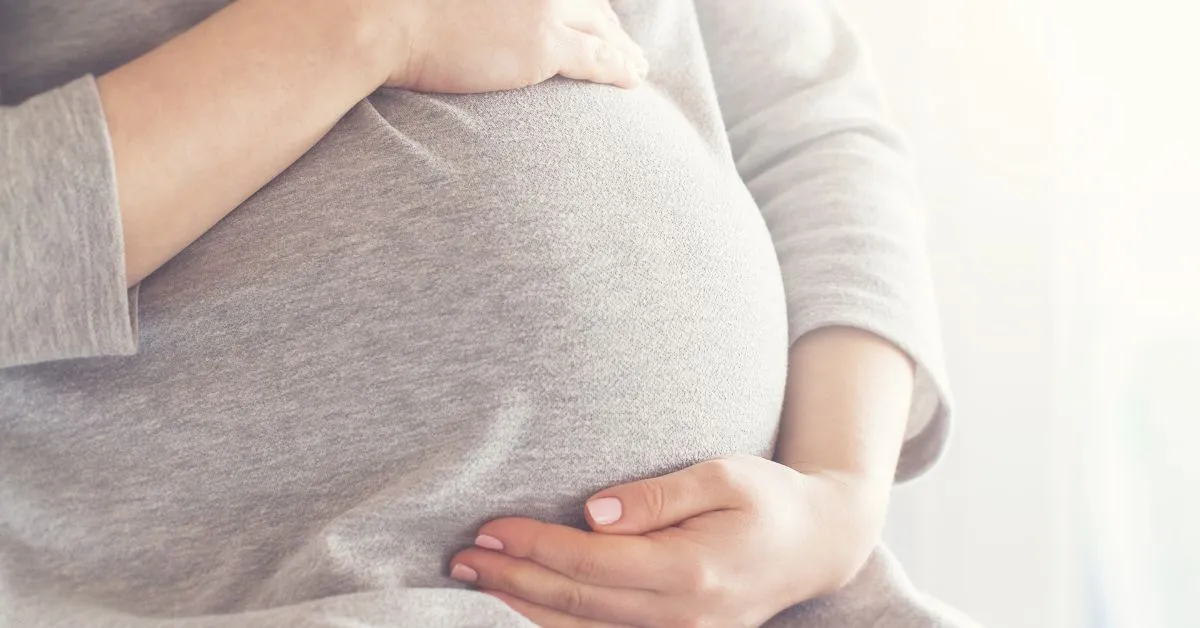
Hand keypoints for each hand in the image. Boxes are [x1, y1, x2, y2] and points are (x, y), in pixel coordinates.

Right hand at [380, 0, 647, 91]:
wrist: (384, 19)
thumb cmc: (394, 8)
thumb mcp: (444, 0)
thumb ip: (477, 6)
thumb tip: (479, 16)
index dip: (585, 5)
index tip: (598, 17)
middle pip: (588, 2)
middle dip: (610, 24)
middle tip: (625, 42)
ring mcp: (543, 7)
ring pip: (600, 28)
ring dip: (623, 47)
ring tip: (637, 66)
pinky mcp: (543, 44)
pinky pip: (596, 58)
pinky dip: (619, 67)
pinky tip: (633, 77)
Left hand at [449, 456, 886, 626]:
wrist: (816, 545)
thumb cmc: (768, 499)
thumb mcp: (723, 475)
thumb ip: (658, 495)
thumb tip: (593, 511)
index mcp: (691, 570)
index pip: (593, 563)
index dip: (535, 547)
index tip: (489, 528)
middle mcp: (683, 616)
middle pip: (578, 603)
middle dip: (513, 579)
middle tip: (461, 557)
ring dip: (524, 607)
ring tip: (476, 580)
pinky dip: (557, 627)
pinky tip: (523, 606)